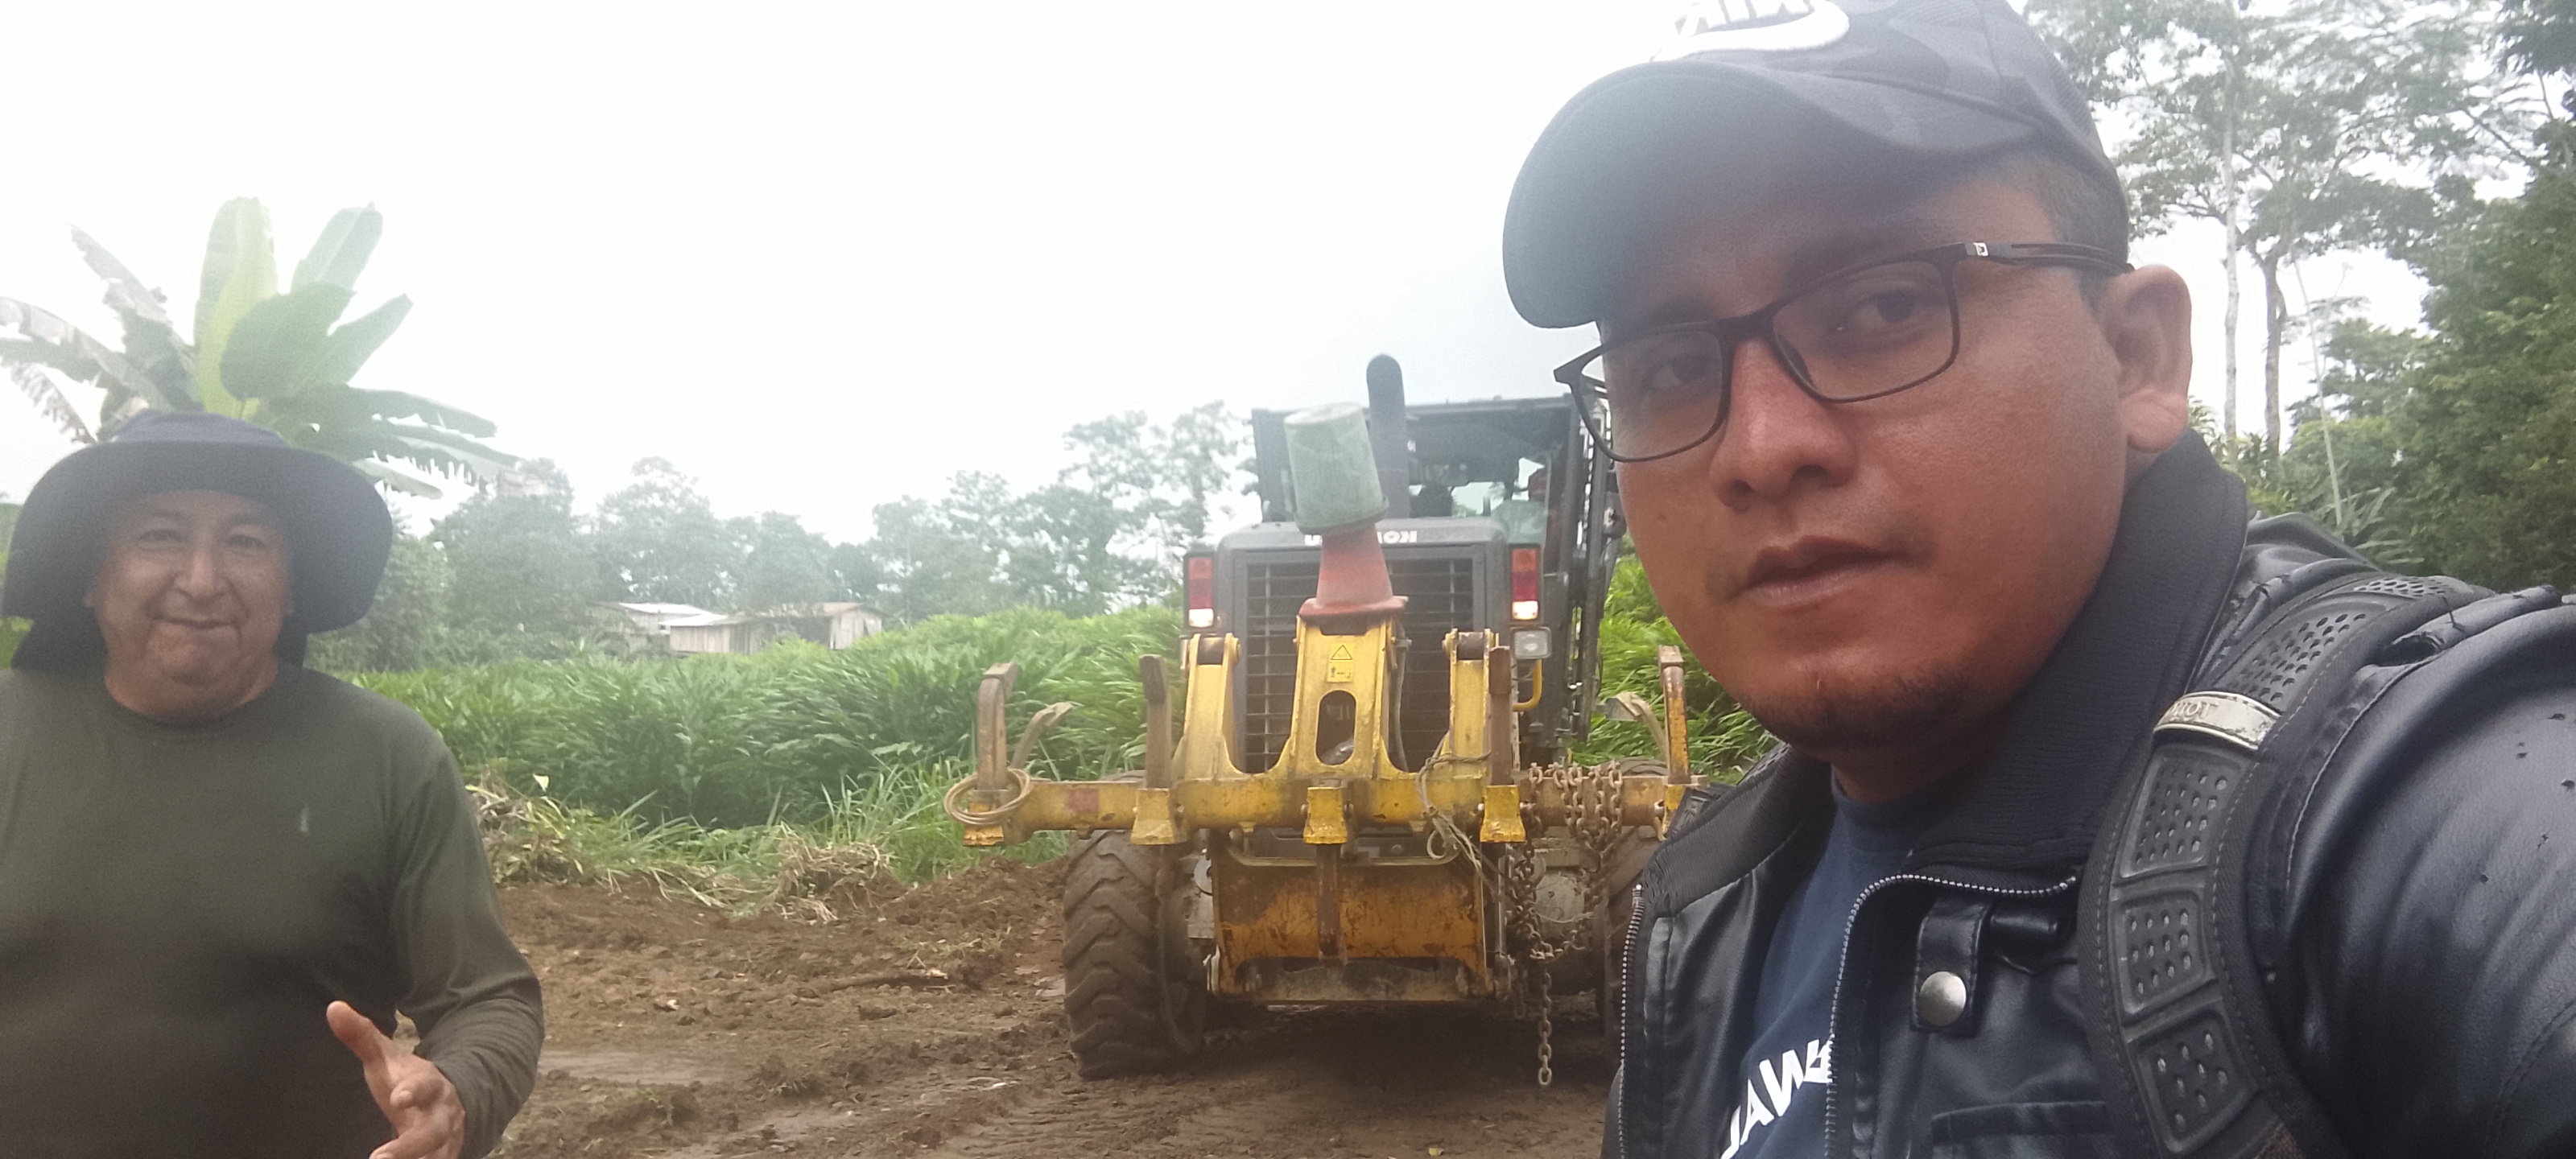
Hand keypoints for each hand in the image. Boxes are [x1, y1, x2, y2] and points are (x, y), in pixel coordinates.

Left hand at [327, 1001, 465, 1158]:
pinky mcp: (441, 1158)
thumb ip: (362, 1037)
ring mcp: (444, 1142)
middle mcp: (441, 1116)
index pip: (424, 1086)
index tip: (398, 1099)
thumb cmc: (408, 1080)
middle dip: (410, 1147)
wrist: (452, 1102)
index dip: (413, 1092)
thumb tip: (333, 1008)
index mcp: (430, 1085)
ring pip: (435, 1157)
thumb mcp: (387, 1059)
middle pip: (432, 1133)